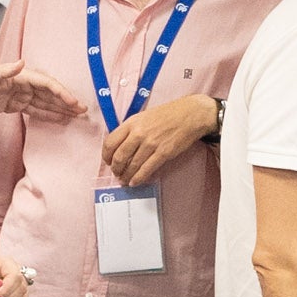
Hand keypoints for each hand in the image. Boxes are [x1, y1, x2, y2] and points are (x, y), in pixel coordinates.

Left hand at [0, 61, 87, 125]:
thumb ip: (4, 71)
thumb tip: (22, 62)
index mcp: (21, 76)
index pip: (46, 84)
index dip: (61, 92)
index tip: (73, 102)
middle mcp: (24, 84)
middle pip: (50, 93)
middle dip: (66, 101)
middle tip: (83, 111)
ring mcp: (21, 95)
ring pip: (46, 102)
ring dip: (61, 108)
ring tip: (76, 116)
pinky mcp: (15, 105)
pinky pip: (35, 110)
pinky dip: (48, 114)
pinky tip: (60, 119)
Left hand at [99, 94, 218, 188]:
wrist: (191, 114)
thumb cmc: (168, 114)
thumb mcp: (144, 116)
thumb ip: (131, 129)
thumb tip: (120, 146)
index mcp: (132, 123)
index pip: (110, 142)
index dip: (106, 155)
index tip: (108, 161)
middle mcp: (139, 133)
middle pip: (119, 157)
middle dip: (116, 169)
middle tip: (117, 173)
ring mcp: (151, 143)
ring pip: (132, 165)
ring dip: (126, 176)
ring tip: (125, 180)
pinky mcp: (163, 153)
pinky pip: (146, 169)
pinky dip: (138, 178)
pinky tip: (135, 182)